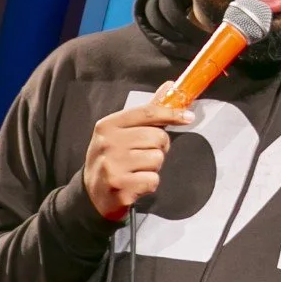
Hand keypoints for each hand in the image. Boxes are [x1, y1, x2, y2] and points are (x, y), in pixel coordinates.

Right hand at [84, 86, 192, 220]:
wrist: (92, 195)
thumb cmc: (112, 159)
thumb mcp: (120, 133)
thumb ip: (147, 112)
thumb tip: (169, 87)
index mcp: (108, 125)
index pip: (147, 113)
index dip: (171, 114)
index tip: (188, 118)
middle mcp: (109, 143)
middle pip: (158, 137)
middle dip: (159, 147)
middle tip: (144, 155)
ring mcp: (113, 165)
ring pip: (157, 159)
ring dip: (153, 167)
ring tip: (136, 170)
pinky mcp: (121, 186)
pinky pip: (153, 180)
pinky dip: (149, 184)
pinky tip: (135, 184)